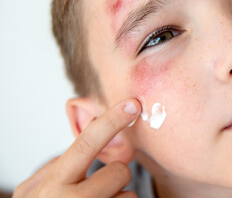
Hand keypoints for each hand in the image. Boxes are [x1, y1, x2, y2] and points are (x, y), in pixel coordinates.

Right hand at [13, 99, 140, 197]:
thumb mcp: (37, 189)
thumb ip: (63, 166)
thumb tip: (99, 138)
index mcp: (48, 185)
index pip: (87, 143)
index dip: (112, 120)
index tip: (134, 104)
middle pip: (119, 172)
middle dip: (118, 175)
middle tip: (103, 185)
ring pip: (129, 196)